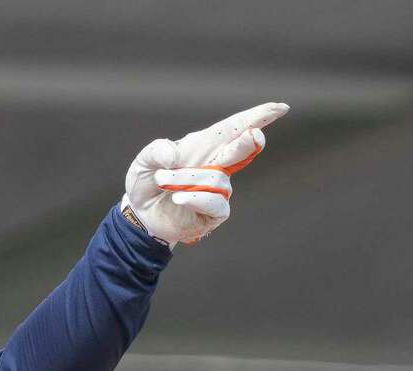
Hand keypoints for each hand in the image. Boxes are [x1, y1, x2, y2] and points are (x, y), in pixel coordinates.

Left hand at [122, 102, 288, 245]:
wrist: (139, 213)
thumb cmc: (147, 181)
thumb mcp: (144, 161)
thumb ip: (156, 150)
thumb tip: (174, 156)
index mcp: (204, 146)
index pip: (235, 128)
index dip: (258, 117)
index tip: (280, 108)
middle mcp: (216, 165)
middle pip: (241, 151)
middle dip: (249, 142)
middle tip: (255, 135)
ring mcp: (217, 190)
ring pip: (215, 179)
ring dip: (186, 178)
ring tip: (163, 180)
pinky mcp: (213, 213)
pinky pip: (215, 203)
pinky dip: (195, 198)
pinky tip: (178, 198)